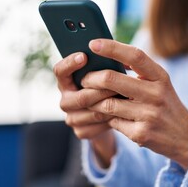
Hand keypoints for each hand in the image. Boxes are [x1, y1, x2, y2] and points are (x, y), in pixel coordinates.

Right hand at [53, 52, 116, 166]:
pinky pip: (99, 126)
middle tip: (119, 84)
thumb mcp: (101, 74)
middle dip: (102, 90)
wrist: (107, 116)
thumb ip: (100, 66)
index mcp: (66, 82)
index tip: (84, 56)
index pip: (60, 71)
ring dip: (112, 105)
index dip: (70, 63)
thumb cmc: (106, 87)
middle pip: (81, 97)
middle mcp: (65, 101)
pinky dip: (114, 118)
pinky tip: (126, 112)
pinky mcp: (81, 132)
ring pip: (93, 112)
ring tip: (128, 97)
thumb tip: (112, 54)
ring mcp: (72, 118)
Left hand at [82, 39, 187, 169]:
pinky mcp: (141, 134)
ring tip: (90, 98)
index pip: (135, 55)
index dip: (112, 47)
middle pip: (112, 79)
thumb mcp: (160, 83)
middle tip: (84, 79)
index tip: (93, 44)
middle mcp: (156, 94)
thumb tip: (111, 55)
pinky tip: (107, 116)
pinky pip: (113, 122)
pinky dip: (106, 118)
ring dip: (93, 100)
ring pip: (107, 104)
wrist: (186, 137)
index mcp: (160, 77)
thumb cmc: (166, 104)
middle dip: (91, 78)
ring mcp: (149, 115)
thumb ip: (140, 71)